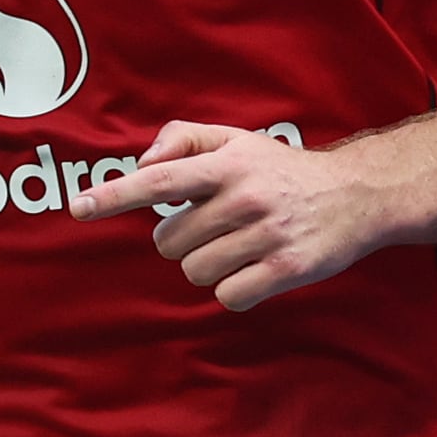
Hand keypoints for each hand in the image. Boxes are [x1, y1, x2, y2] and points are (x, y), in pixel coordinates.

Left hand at [72, 124, 386, 312]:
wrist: (357, 195)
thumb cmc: (281, 170)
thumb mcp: (236, 140)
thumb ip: (184, 140)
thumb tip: (142, 163)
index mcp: (229, 164)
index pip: (161, 179)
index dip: (117, 195)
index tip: (79, 208)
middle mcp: (247, 197)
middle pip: (171, 242)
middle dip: (183, 239)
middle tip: (215, 226)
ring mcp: (268, 235)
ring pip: (196, 272)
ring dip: (208, 265)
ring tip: (237, 245)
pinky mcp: (288, 269)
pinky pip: (229, 296)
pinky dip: (234, 288)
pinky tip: (255, 269)